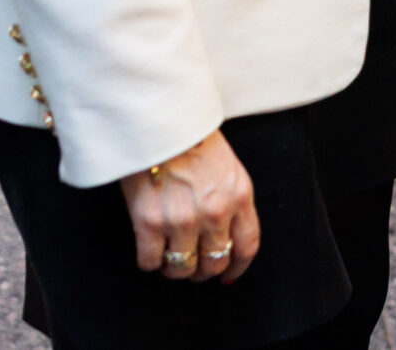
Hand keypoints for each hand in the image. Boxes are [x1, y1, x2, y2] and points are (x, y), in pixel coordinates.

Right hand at [119, 130, 258, 284]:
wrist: (157, 119)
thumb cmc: (191, 137)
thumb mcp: (228, 166)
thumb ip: (232, 199)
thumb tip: (228, 239)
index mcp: (239, 195)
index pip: (247, 245)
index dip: (237, 267)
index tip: (228, 276)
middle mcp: (215, 212)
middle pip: (215, 262)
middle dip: (203, 270)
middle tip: (191, 265)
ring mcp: (182, 219)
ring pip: (182, 268)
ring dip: (174, 268)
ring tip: (167, 256)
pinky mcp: (150, 222)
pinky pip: (150, 261)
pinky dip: (149, 261)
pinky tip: (148, 247)